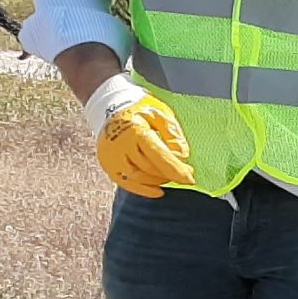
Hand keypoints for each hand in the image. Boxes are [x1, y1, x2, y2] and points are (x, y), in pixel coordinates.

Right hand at [89, 77, 194, 197]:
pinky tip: (158, 191)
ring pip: (139, 178)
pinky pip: (126, 183)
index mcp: (136, 131)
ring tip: (171, 175)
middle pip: (150, 168)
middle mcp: (121, 145)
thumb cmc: (141, 110)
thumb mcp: (161, 114)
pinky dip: (142, 189)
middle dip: (170, 174)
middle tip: (187, 173)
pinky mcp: (107, 164)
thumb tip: (182, 155)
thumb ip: (173, 134)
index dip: (175, 169)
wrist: (111, 107)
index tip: (190, 178)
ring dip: (158, 180)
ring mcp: (111, 157)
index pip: (159, 155)